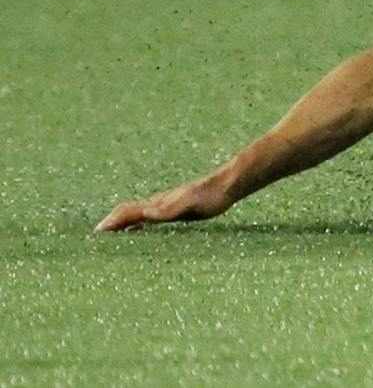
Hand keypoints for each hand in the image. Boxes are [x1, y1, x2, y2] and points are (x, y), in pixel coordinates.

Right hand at [96, 174, 233, 231]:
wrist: (228, 184)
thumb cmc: (210, 195)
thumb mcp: (189, 203)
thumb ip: (168, 209)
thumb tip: (146, 213)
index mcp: (158, 203)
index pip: (128, 211)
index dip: (112, 222)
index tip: (96, 233)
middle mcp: (158, 203)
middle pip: (128, 212)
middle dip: (112, 222)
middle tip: (96, 235)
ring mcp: (167, 206)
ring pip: (138, 215)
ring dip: (123, 223)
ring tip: (111, 236)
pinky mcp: (177, 210)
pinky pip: (151, 219)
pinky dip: (139, 225)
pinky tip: (141, 233)